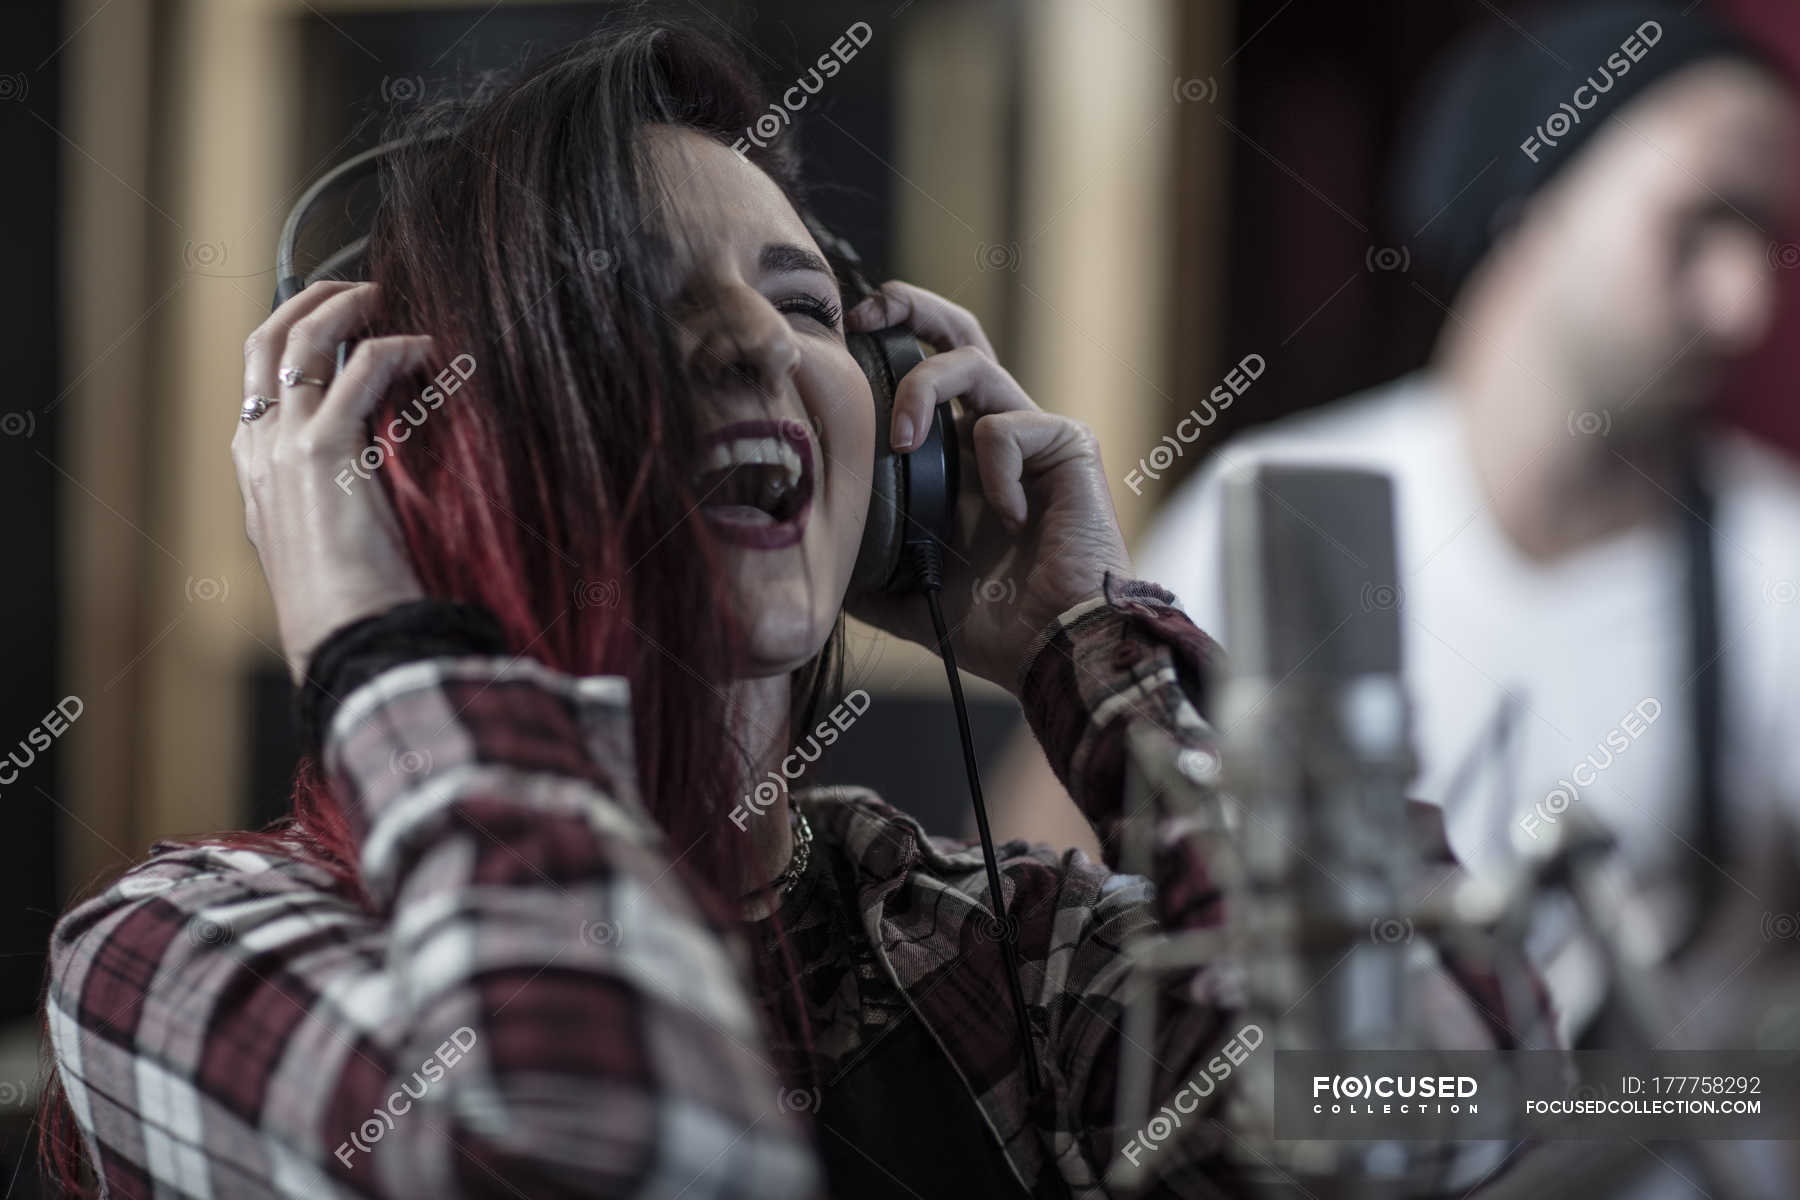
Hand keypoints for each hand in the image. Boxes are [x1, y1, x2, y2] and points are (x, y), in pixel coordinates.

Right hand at [233, 281, 434, 681]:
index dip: (295, 336)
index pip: (257, 378)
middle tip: (359, 287)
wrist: (348, 640)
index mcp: (253, 469)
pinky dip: (396, 347)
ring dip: (349, 306)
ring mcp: (284, 447)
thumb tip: (374, 473)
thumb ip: (335, 494)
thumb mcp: (326, 541)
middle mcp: (258, 449)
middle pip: (266, 342)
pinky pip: (361, 370)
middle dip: (309, 301)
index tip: (339, 320)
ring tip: (392, 298)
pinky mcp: (325, 452)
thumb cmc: (351, 605)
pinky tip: (429, 350)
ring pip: (305, 341)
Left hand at [844, 280, 1132, 691]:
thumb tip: (819, 562)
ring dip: (923, 389)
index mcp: (963, 461)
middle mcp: (999, 435)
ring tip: (900, 443)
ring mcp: (1036, 436)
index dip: (888, 348)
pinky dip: (992, 470)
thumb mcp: (910, 594)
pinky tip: (1010, 519)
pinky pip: (1008, 426)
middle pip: (957, 336)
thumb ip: (869, 571)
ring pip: (974, 362)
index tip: (843, 346)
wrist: (1058, 650)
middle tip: (866, 314)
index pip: (927, 376)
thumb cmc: (1000, 627)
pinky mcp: (1067, 445)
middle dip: (910, 307)